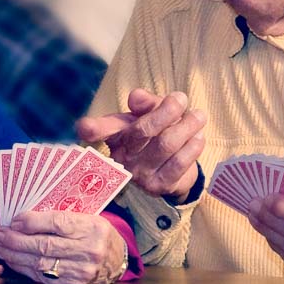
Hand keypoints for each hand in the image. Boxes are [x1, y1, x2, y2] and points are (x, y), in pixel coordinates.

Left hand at [0, 210, 127, 283]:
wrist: (117, 260)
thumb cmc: (95, 234)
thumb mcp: (86, 217)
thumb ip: (59, 217)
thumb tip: (23, 219)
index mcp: (92, 228)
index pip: (56, 223)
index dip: (31, 222)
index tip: (14, 220)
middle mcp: (88, 251)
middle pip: (44, 245)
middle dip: (15, 240)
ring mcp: (81, 271)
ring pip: (40, 263)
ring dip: (14, 255)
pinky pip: (42, 277)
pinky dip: (23, 268)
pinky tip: (11, 260)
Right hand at [76, 88, 206, 199]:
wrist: (173, 169)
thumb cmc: (155, 135)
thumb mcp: (148, 114)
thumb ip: (145, 103)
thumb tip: (137, 97)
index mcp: (115, 136)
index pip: (101, 130)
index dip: (92, 129)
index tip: (84, 128)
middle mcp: (123, 157)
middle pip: (142, 131)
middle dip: (165, 112)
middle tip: (181, 99)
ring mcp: (140, 174)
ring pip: (166, 144)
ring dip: (186, 126)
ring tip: (199, 115)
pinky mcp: (159, 186)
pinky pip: (180, 162)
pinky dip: (193, 146)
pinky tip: (199, 136)